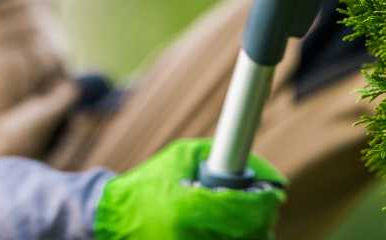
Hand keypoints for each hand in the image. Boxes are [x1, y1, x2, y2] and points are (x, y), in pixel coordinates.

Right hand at [93, 139, 286, 239]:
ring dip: (250, 232)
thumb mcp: (180, 157)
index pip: (244, 209)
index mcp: (187, 208)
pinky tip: (229, 231)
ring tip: (243, 215)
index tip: (274, 190)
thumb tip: (257, 164)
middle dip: (261, 216)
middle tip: (263, 202)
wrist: (110, 220)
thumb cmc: (146, 184)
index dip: (266, 199)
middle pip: (250, 234)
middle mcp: (191, 237)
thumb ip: (218, 154)